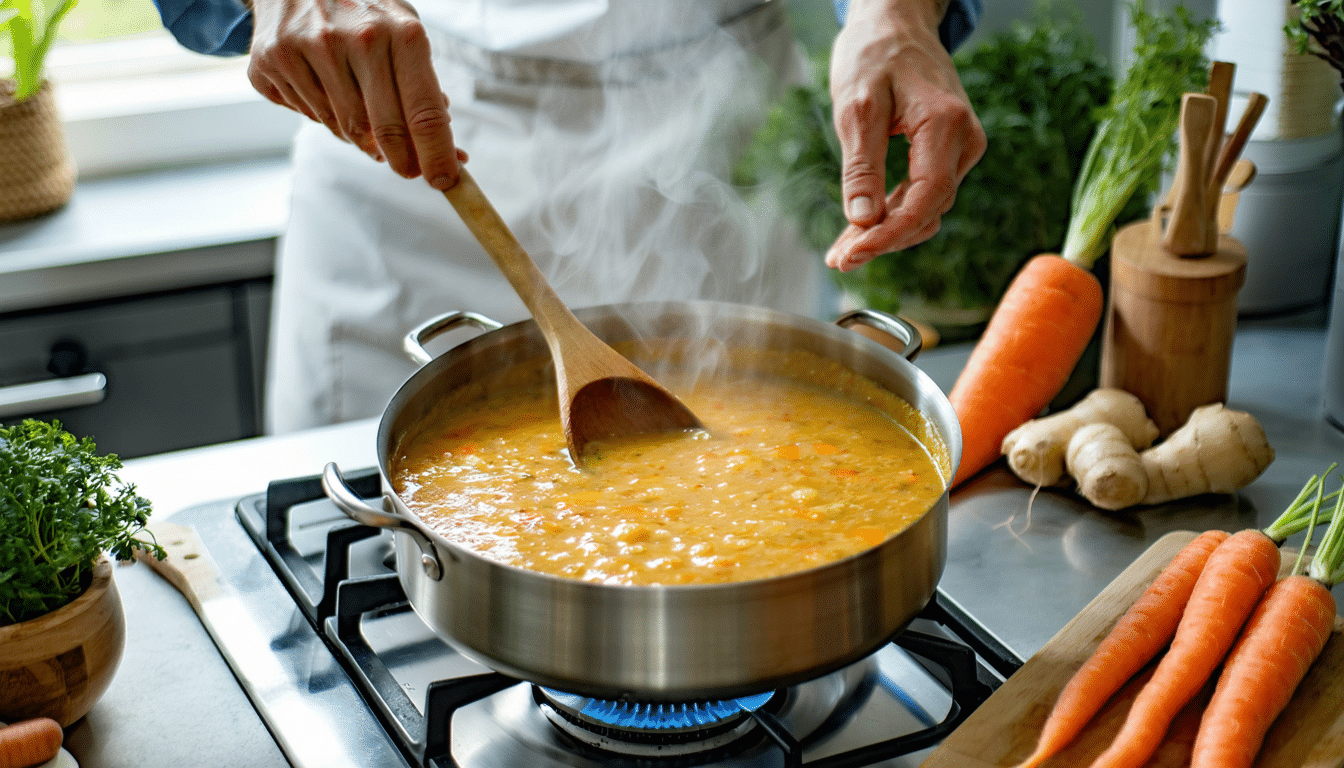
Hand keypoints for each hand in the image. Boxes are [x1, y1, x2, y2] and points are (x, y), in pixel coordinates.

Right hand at [247, 0, 466, 188]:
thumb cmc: (362, 11)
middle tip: (408, 169)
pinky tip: (322, 85)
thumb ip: (423, 86)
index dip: (436, 155)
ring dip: (359, 136)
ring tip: (361, 110)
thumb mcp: (402, 31)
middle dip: (401, 159)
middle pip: (384, 130)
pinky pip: (307, 114)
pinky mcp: (271, 58)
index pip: (425, 112)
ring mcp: (309, 47)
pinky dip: (322, 114)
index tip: (444, 181)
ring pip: (343, 128)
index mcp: (401, 32)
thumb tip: (450, 148)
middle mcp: (356, 38)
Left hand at [825, 0, 984, 271]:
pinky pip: (922, 195)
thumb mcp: (857, 108)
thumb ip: (862, 166)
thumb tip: (862, 219)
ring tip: (841, 251)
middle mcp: (964, 140)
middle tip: (837, 259)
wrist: (895, 25)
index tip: (853, 256)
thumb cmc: (874, 56)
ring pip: (925, 209)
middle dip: (882, 240)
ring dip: (885, 233)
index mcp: (946, 125)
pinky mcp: (948, 154)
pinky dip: (891, 214)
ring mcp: (960, 148)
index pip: (925, 199)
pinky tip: (859, 230)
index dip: (890, 235)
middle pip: (927, 211)